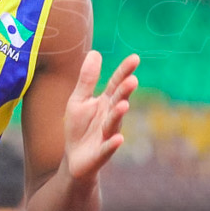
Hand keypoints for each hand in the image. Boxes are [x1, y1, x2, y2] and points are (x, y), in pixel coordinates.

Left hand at [62, 51, 138, 180]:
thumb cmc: (79, 126)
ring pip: (114, 123)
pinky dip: (113, 144)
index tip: (135, 58)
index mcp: (105, 101)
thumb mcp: (79, 99)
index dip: (124, 72)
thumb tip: (95, 52)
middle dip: (125, 92)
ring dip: (119, 115)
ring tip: (124, 105)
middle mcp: (110, 116)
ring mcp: (107, 134)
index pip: (116, 84)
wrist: (74, 158)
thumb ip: (87, 79)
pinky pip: (107, 148)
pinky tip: (118, 139)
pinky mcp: (101, 152)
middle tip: (132, 80)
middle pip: (118, 101)